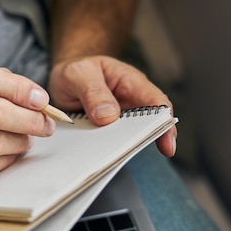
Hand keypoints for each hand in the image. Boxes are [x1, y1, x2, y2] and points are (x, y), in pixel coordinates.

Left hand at [48, 55, 176, 156]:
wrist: (64, 78)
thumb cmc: (77, 71)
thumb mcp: (78, 73)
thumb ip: (92, 91)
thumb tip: (108, 116)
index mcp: (130, 82)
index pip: (156, 102)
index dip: (164, 123)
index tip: (166, 144)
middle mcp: (130, 102)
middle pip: (148, 125)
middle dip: (145, 141)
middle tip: (131, 154)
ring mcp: (119, 120)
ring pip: (129, 137)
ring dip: (124, 148)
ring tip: (113, 158)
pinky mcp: (107, 132)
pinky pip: (112, 144)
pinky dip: (109, 151)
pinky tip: (100, 159)